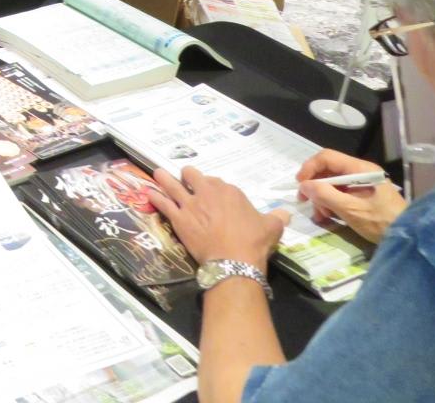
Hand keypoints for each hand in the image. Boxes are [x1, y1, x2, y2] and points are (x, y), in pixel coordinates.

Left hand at [149, 166, 289, 269]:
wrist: (233, 260)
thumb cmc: (253, 242)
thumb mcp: (271, 227)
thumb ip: (276, 217)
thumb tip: (286, 214)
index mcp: (229, 191)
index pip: (216, 181)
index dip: (212, 187)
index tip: (211, 193)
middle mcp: (207, 192)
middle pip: (192, 175)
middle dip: (188, 176)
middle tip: (185, 181)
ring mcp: (190, 204)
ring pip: (172, 184)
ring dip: (164, 178)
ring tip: (157, 173)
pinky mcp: (178, 218)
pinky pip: (163, 203)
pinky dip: (155, 197)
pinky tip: (148, 193)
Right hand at [295, 149, 406, 243]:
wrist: (408, 238)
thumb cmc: (381, 222)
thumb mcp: (351, 210)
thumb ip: (326, 195)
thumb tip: (304, 185)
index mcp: (360, 169)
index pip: (327, 157)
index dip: (310, 168)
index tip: (300, 185)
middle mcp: (361, 172)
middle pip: (328, 171)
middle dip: (315, 187)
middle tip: (307, 203)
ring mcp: (362, 184)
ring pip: (333, 184)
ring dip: (322, 198)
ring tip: (321, 215)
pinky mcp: (363, 196)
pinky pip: (341, 194)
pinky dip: (331, 203)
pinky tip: (328, 217)